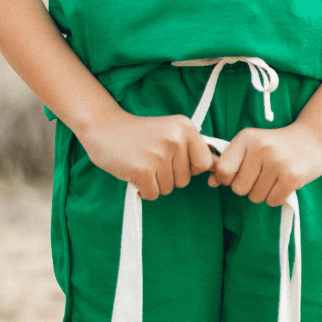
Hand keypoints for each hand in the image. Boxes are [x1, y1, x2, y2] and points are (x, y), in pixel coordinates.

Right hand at [75, 110, 213, 200]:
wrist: (104, 129)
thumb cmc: (140, 135)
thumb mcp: (170, 133)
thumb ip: (192, 149)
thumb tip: (218, 169)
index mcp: (185, 127)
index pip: (204, 163)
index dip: (189, 168)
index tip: (173, 160)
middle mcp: (175, 140)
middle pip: (185, 180)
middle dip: (169, 176)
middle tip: (151, 158)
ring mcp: (159, 156)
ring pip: (169, 189)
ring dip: (155, 183)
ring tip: (142, 163)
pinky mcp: (143, 171)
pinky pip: (153, 194)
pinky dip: (143, 190)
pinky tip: (134, 173)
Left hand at [207, 121, 321, 206]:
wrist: (314, 138)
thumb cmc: (276, 145)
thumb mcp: (251, 146)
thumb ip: (229, 162)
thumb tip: (211, 182)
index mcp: (246, 138)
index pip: (223, 171)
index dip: (229, 179)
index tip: (240, 173)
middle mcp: (260, 148)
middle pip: (238, 189)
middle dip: (248, 188)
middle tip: (262, 175)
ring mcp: (277, 163)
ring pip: (255, 198)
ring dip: (263, 193)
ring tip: (274, 177)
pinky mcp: (292, 177)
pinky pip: (272, 201)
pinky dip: (276, 197)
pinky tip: (283, 183)